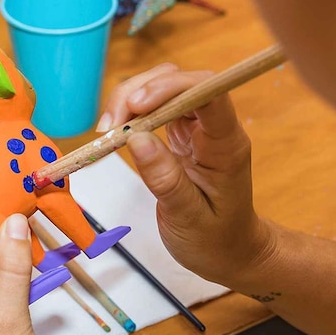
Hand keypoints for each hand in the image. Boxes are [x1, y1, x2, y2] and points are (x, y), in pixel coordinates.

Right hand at [99, 64, 276, 285]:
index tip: (135, 106)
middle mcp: (213, 128)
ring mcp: (197, 129)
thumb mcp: (187, 218)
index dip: (171, 86)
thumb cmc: (215, 240)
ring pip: (164, 89)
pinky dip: (130, 115)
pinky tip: (114, 135)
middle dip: (140, 92)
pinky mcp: (180, 135)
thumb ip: (164, 179)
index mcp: (226, 145)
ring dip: (130, 100)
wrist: (229, 252)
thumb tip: (136, 138)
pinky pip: (155, 109)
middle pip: (180, 82)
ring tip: (106, 132)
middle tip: (109, 126)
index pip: (207, 92)